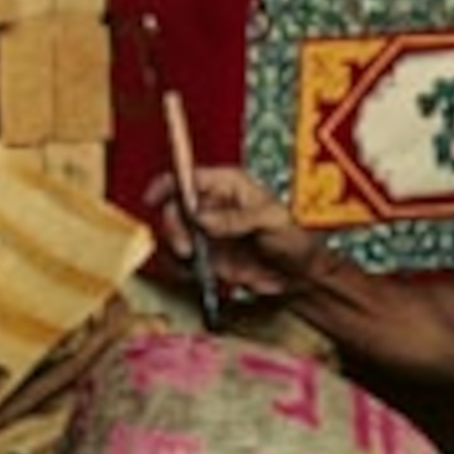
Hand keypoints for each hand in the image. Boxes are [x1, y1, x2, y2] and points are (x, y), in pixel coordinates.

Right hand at [141, 163, 317, 302]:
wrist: (300, 277)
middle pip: (176, 206)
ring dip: (177, 248)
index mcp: (230, 184)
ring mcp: (208, 231)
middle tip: (186, 247)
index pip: (191, 176)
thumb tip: (202, 217)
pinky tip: (195, 271)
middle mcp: (214, 204)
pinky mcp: (207, 255)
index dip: (169, 184)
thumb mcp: (271, 222)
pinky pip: (182, 257)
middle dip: (175, 226)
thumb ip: (236, 218)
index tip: (154, 198)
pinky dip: (182, 266)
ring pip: (175, 232)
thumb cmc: (294, 240)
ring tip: (194, 261)